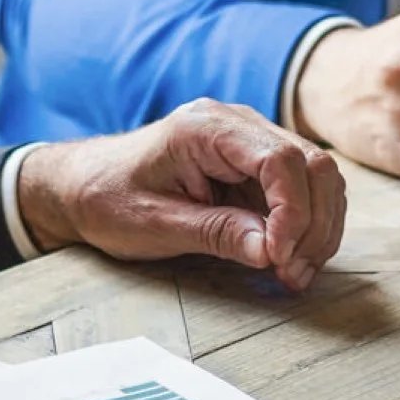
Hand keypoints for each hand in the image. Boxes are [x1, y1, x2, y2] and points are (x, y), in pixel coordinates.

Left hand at [16, 98, 346, 289]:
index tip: (279, 257)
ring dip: (317, 229)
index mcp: (206, 128)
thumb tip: (270, 251)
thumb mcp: (154, 224)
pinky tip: (289, 260)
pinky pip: (301, 192)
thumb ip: (214, 233)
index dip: (293, 211)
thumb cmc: (107, 200)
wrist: (83, 186)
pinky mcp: (254, 166)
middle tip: (292, 274)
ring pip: (317, 178)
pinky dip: (306, 227)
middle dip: (313, 224)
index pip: (280, 158)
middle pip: (311, 164)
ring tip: (293, 274)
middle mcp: (236, 124)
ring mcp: (250, 142)